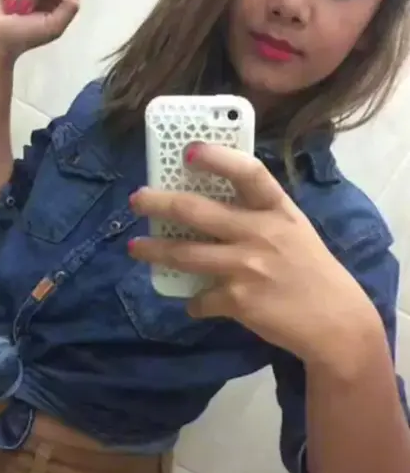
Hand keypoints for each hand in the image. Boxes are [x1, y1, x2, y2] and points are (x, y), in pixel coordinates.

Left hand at [129, 143, 376, 365]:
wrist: (336, 322)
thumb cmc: (312, 270)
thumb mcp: (293, 230)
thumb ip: (260, 216)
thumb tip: (213, 208)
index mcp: (277, 210)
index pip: (247, 172)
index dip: (216, 158)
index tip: (188, 151)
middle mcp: (260, 232)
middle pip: (197, 211)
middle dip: (159, 203)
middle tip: (137, 199)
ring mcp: (246, 266)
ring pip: (185, 254)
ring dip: (154, 251)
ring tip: (135, 247)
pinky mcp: (237, 300)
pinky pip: (200, 300)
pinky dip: (195, 303)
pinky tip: (197, 304)